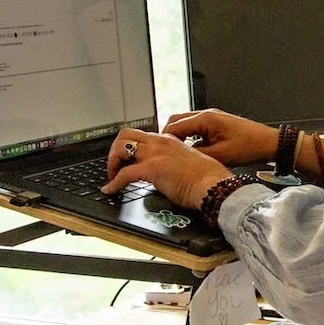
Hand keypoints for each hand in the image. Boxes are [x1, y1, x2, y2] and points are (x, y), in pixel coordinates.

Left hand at [102, 128, 232, 209]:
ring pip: (121, 148)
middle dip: (115, 150)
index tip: (126, 160)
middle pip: (126, 134)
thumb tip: (166, 174)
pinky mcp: (152, 168)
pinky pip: (123, 174)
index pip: (141, 136)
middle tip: (115, 166)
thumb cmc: (207, 179)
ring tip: (112, 177)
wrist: (212, 185)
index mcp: (169, 141)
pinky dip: (113, 183)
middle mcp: (160, 143)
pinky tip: (110, 190)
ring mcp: (155, 154)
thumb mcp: (187, 164)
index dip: (129, 147)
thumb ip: (174, 163)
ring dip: (112, 163)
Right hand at [163, 109, 276, 166]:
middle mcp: (207, 114)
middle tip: (162, 152)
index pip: (174, 126)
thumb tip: (180, 158)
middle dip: (168, 136)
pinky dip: (190, 137)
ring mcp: (212, 118)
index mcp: (206, 119)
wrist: (268, 142)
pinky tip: (192, 151)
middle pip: (177, 121)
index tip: (157, 151)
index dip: (163, 139)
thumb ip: (197, 155)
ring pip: (186, 124)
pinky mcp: (217, 123)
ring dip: (179, 137)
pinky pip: (196, 128)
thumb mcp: (220, 156)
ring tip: (175, 153)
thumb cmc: (250, 146)